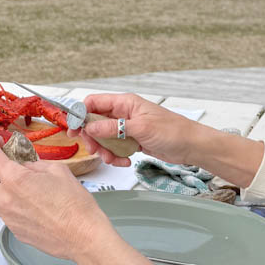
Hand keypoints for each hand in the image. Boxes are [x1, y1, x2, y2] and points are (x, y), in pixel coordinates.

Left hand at [0, 137, 113, 262]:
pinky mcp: (15, 231)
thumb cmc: (75, 205)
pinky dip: (11, 207)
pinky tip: (30, 206)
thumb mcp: (57, 170)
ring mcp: (9, 218)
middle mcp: (6, 199)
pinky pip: (4, 215)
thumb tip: (24, 164)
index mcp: (15, 179)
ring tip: (19, 189)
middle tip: (3, 170)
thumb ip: (34, 165)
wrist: (84, 236)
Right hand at [75, 93, 201, 165]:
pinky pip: (115, 148)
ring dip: (105, 151)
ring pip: (104, 138)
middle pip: (95, 123)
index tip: (74, 130)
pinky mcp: (132, 141)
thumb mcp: (140, 128)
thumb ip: (113, 127)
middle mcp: (123, 113)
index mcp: (124, 103)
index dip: (80, 115)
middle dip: (93, 138)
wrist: (191, 146)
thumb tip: (90, 127)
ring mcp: (127, 128)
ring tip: (114, 159)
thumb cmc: (172, 131)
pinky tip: (126, 161)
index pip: (93, 103)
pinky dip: (116, 156)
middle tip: (95, 150)